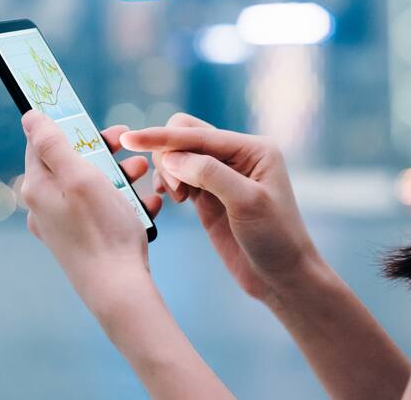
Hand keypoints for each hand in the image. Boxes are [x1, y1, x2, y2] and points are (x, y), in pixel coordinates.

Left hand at [20, 111, 161, 305]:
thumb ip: (53, 144)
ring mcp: (62, 226)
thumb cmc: (102, 231)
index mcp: (37, 188)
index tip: (97, 123)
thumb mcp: (79, 177)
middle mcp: (44, 207)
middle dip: (103, 151)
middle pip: (71, 164)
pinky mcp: (81, 240)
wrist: (119, 289)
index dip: (71, 127)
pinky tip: (148, 202)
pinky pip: (101, 210)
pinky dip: (124, 202)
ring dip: (119, 174)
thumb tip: (30, 116)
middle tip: (127, 143)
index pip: (44, 143)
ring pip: (90, 186)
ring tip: (144, 170)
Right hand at [120, 113, 315, 299]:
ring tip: (178, 197)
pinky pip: (178, 175)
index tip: (129, 139)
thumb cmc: (275, 238)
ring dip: (168, 170)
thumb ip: (209, 173)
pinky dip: (168, 181)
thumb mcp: (246, 203)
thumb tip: (170, 156)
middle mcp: (237, 155)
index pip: (198, 134)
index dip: (162, 137)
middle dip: (168, 154)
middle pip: (185, 135)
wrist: (281, 277)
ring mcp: (221, 175)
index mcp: (252, 148)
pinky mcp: (208, 195)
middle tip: (174, 189)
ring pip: (178, 155)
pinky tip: (172, 197)